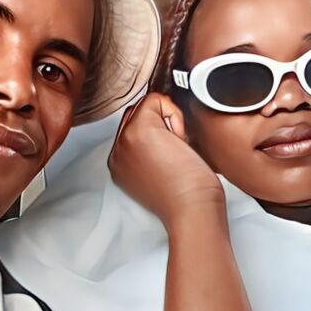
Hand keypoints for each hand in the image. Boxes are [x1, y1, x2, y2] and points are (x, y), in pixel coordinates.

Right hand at [108, 93, 223, 226]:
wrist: (192, 210)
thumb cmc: (188, 198)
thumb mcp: (161, 174)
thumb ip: (151, 152)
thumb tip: (164, 128)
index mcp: (120, 165)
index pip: (133, 127)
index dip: (158, 130)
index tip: (172, 153)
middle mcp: (117, 153)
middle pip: (137, 114)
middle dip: (160, 122)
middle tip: (177, 151)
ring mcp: (124, 140)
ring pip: (146, 106)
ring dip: (168, 120)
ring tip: (177, 149)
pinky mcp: (139, 129)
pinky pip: (156, 100)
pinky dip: (174, 114)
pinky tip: (180, 141)